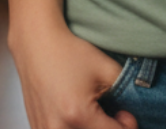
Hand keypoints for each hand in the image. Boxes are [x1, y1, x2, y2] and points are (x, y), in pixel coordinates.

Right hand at [10, 21, 137, 128]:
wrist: (36, 45)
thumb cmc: (69, 53)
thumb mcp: (106, 68)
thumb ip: (125, 92)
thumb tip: (129, 117)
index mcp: (78, 115)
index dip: (126, 126)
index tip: (126, 114)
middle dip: (109, 128)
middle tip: (114, 114)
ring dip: (91, 128)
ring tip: (94, 111)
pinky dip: (75, 127)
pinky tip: (77, 113)